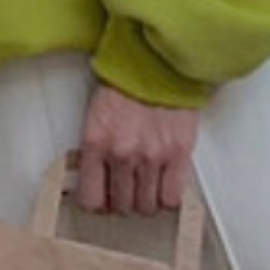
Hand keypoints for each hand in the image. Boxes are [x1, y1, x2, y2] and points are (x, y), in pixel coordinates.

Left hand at [75, 85, 197, 214]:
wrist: (155, 63)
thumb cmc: (126, 85)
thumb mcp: (96, 117)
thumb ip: (95, 152)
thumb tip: (96, 181)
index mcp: (96, 143)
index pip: (91, 199)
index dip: (98, 204)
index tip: (102, 201)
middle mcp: (123, 154)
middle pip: (121, 206)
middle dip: (123, 201)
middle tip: (126, 189)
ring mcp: (152, 157)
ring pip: (146, 206)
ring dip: (145, 200)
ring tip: (146, 185)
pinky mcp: (178, 154)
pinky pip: (172, 198)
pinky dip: (168, 197)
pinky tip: (164, 184)